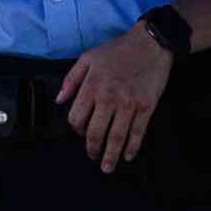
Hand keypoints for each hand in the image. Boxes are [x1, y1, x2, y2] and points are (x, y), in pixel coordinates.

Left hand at [59, 22, 173, 173]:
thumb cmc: (119, 50)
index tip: (80, 133)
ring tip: (107, 167)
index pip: (77, 118)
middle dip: (92, 149)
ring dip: (110, 155)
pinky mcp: (146, 106)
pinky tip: (128, 155)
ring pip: (116, 137)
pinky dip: (132, 147)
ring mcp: (129, 104)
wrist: (151, 43)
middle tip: (93, 156)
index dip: (76, 130)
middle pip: (95, 133)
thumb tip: (59, 101)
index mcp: (92, 86)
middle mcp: (108, 98)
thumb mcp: (88, 58)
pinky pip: (138, 132)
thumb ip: (71, 80)